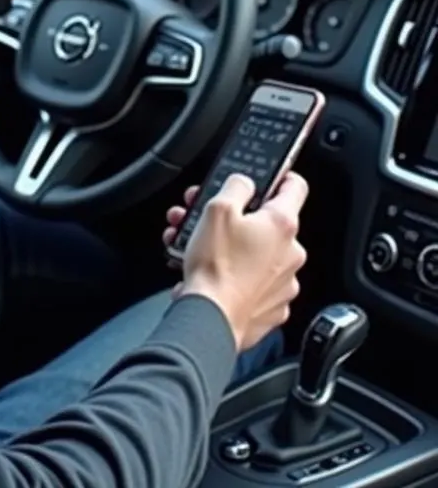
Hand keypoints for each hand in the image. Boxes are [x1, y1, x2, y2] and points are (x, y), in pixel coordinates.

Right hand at [164, 172, 308, 351]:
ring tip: (199, 248)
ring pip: (258, 253)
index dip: (281, 176)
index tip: (271, 175)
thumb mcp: (217, 209)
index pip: (295, 187)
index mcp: (282, 225)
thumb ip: (236, 186)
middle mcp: (291, 253)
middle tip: (208, 218)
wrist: (211, 318)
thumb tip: (245, 183)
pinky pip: (255, 282)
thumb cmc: (215, 266)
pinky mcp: (273, 307)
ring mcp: (284, 283)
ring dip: (232, 246)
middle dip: (237, 218)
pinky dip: (237, 276)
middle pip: (267, 223)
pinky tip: (212, 274)